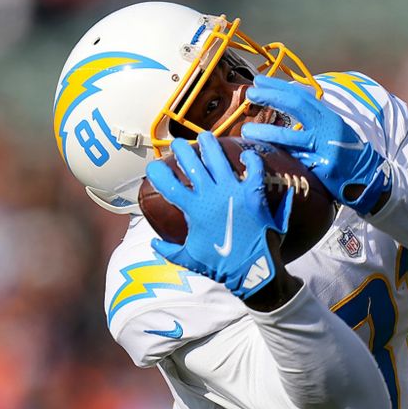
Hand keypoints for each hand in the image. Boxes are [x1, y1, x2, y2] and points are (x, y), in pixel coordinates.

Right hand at [146, 132, 292, 299]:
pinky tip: (246, 154)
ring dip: (210, 145)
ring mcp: (233, 192)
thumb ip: (170, 250)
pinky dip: (250, 159)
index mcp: (193, 209)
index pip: (167, 183)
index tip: (155, 166)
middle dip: (183, 150)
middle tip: (179, 144)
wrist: (253, 271)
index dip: (157, 171)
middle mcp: (211, 195)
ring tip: (206, 137)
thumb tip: (154, 243)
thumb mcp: (190, 259)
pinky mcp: (254, 194)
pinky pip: (253, 169)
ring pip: (218, 158)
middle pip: (192, 163)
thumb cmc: (222, 266)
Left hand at [241, 75, 391, 214]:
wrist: (369, 179)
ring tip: (246, 131)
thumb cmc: (347, 153)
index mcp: (330, 118)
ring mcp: (324, 150)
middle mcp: (328, 129)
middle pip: (296, 107)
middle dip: (271, 98)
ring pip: (289, 139)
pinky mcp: (321, 170)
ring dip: (265, 133)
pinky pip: (294, 162)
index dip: (278, 86)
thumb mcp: (335, 130)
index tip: (259, 81)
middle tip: (250, 94)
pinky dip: (277, 157)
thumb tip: (286, 103)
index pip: (301, 96)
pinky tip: (262, 155)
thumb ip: (314, 119)